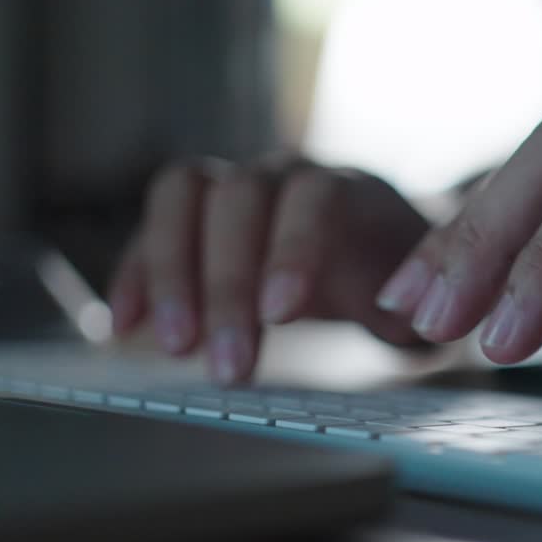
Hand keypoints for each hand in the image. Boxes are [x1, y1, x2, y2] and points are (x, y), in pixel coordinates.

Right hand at [109, 159, 428, 382]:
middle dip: (226, 284)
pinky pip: (152, 226)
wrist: (373, 243)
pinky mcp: (193, 216)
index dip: (293, 251)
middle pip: (238, 198)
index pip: (313, 199)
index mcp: (347, 188)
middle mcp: (283, 174)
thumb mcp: (418, 287)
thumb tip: (406, 316)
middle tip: (229, 366)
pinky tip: (122, 327)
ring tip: (176, 348)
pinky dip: (135, 274)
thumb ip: (412, 295)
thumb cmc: (396, 272)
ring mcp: (232, 186)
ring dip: (170, 272)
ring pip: (183, 197)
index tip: (282, 316)